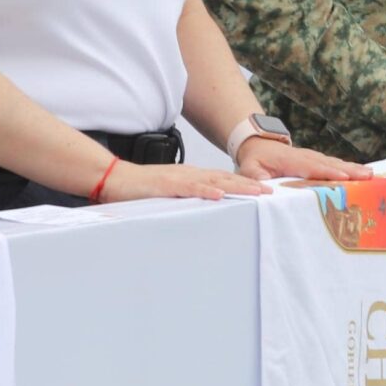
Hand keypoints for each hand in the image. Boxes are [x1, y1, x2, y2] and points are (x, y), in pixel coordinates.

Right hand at [97, 160, 270, 201]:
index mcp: (191, 178)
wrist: (113, 178)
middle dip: (249, 185)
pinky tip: (219, 195)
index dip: (245, 184)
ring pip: (212, 181)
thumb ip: (186, 201)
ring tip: (257, 192)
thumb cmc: (139, 190)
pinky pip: (188, 187)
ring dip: (236, 187)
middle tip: (272, 192)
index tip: (265, 191)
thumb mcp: (168, 196)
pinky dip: (204, 190)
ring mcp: (177, 178)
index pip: (223, 180)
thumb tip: (204, 211)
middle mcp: (188, 174)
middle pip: (224, 179)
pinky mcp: (164, 185)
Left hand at [235, 139, 367, 181]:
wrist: (259, 145)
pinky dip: (351, 168)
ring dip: (354, 169)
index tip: (342, 177)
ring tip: (371, 175)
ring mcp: (313, 157)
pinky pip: (336, 164)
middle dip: (349, 170)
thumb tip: (264, 189)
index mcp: (290, 160)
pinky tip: (364, 174)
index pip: (310, 166)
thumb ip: (255, 178)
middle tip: (368, 176)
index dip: (326, 172)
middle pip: (329, 164)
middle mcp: (305, 156)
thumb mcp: (249, 169)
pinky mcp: (318, 161)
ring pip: (335, 163)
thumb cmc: (255, 160)